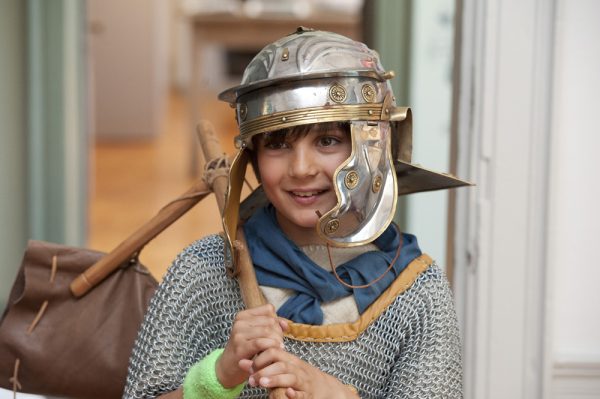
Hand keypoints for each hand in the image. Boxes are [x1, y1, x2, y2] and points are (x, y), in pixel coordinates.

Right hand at [216, 304, 287, 387]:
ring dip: (277, 341)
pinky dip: (271, 347)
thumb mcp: (258, 335)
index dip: (277, 320)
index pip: (268, 309)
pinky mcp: (240, 346)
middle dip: (279, 332)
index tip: (277, 332)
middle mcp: (240, 321)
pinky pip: (260, 343)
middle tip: (279, 343)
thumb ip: (272, 326)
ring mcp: (238, 333)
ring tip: (278, 348)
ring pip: (267, 331)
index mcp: (244, 315)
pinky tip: (275, 351)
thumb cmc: (246, 350)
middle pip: (270, 321)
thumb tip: (285, 324)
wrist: (229, 368)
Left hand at [240, 348, 358, 398]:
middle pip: (281, 364)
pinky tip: (287, 393)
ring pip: (290, 377)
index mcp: (289, 360)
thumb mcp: (280, 370)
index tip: (250, 367)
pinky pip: (302, 394)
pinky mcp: (308, 395)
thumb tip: (241, 362)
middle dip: (264, 370)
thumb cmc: (297, 377)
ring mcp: (303, 382)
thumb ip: (262, 367)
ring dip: (275, 379)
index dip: (261, 358)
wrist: (324, 387)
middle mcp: (297, 368)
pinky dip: (295, 394)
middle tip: (251, 379)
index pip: (274, 351)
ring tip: (262, 382)